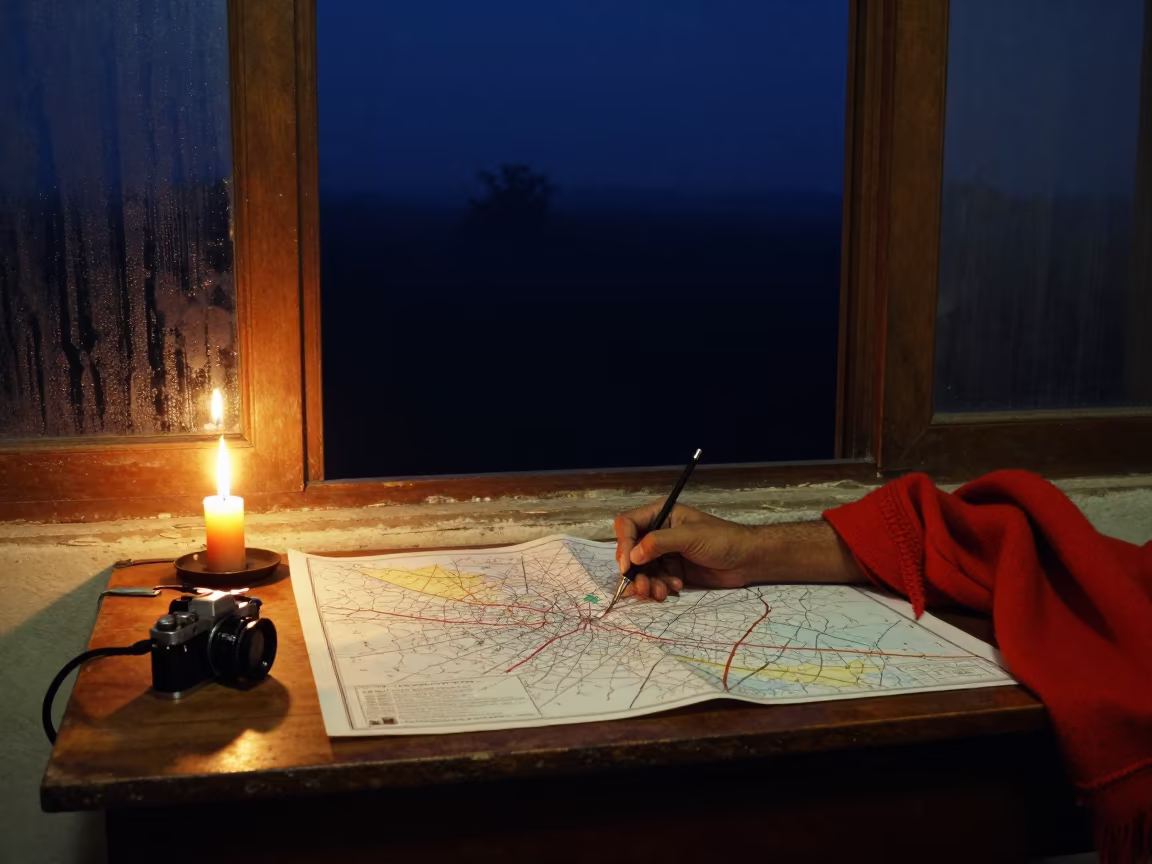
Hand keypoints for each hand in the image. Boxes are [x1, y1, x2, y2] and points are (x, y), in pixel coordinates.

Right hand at [613, 502, 866, 601]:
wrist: (747, 560)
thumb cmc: (722, 539)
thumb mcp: (689, 536)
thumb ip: (659, 543)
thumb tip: (633, 556)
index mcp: (661, 514)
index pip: (628, 525)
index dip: (624, 544)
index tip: (627, 566)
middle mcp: (658, 533)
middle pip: (631, 552)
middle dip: (634, 571)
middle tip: (642, 588)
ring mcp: (664, 554)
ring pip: (641, 570)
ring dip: (646, 584)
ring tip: (659, 593)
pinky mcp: (672, 571)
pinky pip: (654, 581)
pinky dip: (659, 588)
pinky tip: (675, 588)